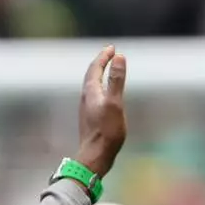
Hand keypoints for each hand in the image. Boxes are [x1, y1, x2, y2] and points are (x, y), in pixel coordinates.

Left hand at [75, 46, 126, 177]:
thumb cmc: (106, 131)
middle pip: (91, 75)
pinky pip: (94, 95)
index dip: (103, 56)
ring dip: (99, 74)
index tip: (112, 48)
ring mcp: (87, 108)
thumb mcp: (115, 103)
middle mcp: (86, 98)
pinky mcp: (90, 118)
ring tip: (106, 70)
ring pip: (91, 85)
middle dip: (100, 63)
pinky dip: (100, 87)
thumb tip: (119, 57)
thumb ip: (117, 80)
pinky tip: (104, 95)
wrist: (95, 156)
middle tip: (109, 54)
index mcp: (91, 92)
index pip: (95, 68)